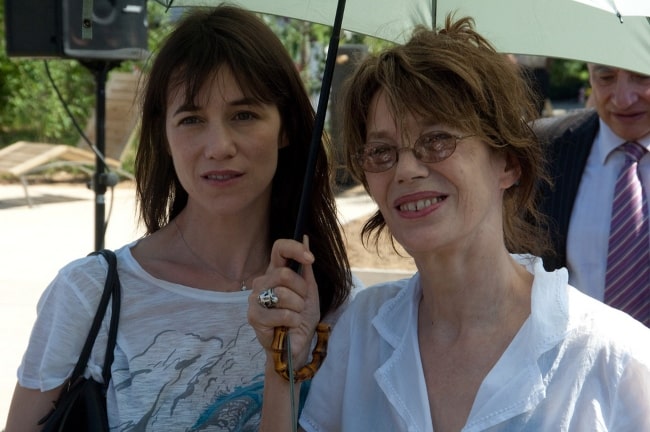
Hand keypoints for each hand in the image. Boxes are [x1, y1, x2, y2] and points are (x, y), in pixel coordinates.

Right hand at [248, 236, 319, 367]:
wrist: (296, 345)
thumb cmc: (301, 318)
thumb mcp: (310, 291)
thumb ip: (306, 268)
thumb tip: (306, 238)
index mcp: (275, 272)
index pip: (279, 249)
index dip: (295, 249)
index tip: (310, 259)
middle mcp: (262, 282)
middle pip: (284, 274)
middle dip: (301, 291)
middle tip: (301, 303)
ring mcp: (255, 299)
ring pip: (283, 294)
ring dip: (297, 308)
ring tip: (294, 316)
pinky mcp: (254, 316)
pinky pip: (281, 313)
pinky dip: (292, 321)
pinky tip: (288, 326)